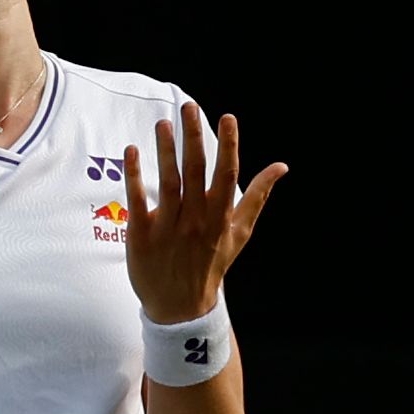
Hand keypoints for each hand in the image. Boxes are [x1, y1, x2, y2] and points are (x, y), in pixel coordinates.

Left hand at [123, 102, 285, 324]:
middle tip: (188, 106)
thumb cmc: (211, 264)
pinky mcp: (142, 234)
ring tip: (163, 123)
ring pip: (168, 181)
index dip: (229, 145)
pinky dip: (135, 175)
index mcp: (220, 216)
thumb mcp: (240, 233)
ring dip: (165, 150)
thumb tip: (281, 166)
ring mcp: (168, 227)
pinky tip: (132, 150)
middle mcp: (196, 219)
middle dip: (194, 137)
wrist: (181, 307)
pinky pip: (138, 200)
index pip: (226, 174)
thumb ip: (257, 196)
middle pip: (195, 171)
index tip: (228, 117)